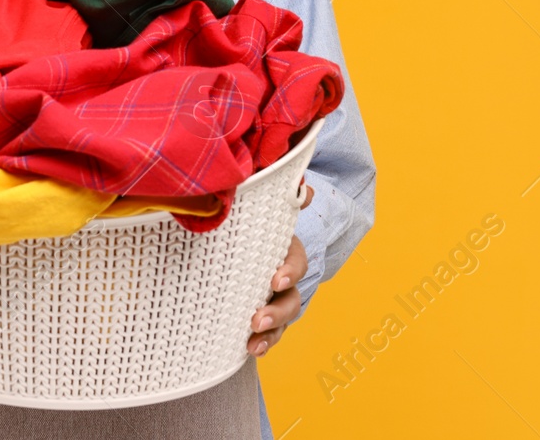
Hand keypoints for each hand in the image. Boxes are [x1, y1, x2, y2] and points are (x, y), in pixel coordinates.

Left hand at [248, 180, 313, 356]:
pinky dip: (264, 343)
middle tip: (257, 318)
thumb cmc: (245, 225)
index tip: (275, 280)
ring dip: (271, 331)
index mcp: (283, 250)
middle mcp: (283, 277)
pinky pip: (269, 334)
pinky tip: (251, 350)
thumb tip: (307, 190)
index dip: (290, 271)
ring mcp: (274, 299)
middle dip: (278, 310)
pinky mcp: (262, 316)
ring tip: (253, 340)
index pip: (296, 261)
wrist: (231, 244)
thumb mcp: (256, 210)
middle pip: (292, 297)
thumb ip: (276, 200)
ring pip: (282, 319)